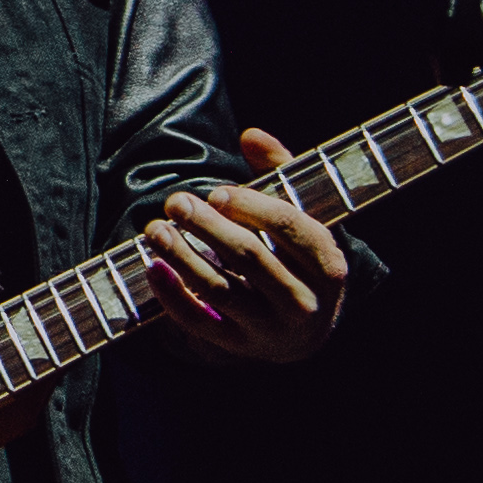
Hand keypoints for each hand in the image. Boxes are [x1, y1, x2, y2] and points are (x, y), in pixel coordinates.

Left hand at [143, 129, 348, 366]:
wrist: (303, 331)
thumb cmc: (297, 258)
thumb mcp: (300, 216)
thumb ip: (279, 172)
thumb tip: (251, 136)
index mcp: (328, 264)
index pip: (290, 228)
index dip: (251, 206)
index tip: (216, 192)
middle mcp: (305, 302)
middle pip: (250, 257)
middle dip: (207, 226)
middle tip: (175, 202)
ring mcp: (271, 330)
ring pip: (221, 290)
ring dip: (183, 257)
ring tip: (156, 230)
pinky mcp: (239, 346)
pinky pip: (201, 323)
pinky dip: (173, 297)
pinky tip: (154, 268)